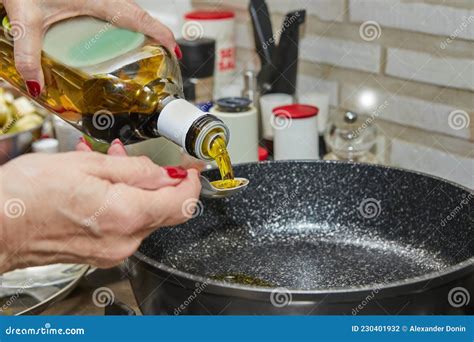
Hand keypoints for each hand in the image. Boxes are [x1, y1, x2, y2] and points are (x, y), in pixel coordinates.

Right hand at [0, 150, 200, 272]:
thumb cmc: (28, 195)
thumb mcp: (87, 165)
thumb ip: (135, 170)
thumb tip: (165, 173)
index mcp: (127, 215)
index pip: (181, 202)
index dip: (192, 182)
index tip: (191, 168)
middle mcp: (125, 240)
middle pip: (163, 209)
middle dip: (157, 180)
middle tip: (138, 157)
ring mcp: (113, 251)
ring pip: (143, 215)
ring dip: (136, 188)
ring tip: (110, 163)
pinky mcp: (102, 254)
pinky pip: (126, 225)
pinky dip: (122, 203)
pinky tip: (101, 185)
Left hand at [2, 0, 179, 96]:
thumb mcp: (25, 18)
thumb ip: (28, 54)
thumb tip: (37, 83)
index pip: (140, 19)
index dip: (162, 35)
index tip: (174, 51)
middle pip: (139, 15)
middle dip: (156, 33)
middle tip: (163, 53)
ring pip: (128, 10)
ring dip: (140, 26)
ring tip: (145, 46)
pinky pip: (116, 7)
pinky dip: (124, 21)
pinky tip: (113, 33)